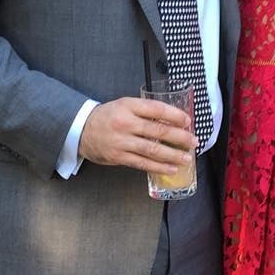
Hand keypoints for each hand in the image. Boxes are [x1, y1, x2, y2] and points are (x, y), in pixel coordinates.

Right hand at [78, 97, 196, 173]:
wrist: (81, 130)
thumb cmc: (107, 117)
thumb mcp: (124, 105)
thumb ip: (144, 112)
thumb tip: (171, 121)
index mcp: (128, 106)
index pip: (156, 109)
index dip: (174, 115)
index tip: (187, 121)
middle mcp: (126, 123)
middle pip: (158, 131)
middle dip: (179, 137)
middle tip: (193, 141)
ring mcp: (122, 141)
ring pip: (153, 149)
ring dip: (173, 155)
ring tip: (186, 158)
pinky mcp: (119, 157)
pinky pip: (143, 163)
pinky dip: (159, 167)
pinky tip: (171, 168)